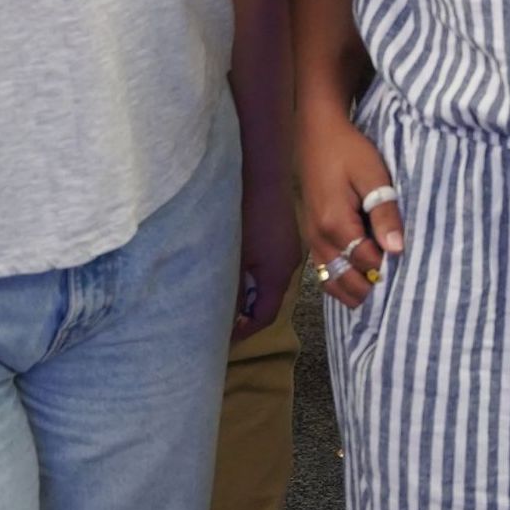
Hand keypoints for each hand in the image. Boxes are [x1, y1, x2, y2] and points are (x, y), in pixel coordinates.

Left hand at [235, 171, 294, 338]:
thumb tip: (224, 318)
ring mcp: (288, 249)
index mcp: (278, 275)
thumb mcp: (233, 256)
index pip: (264, 316)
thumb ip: (230, 289)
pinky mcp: (283, 236)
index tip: (222, 338)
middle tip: (220, 320)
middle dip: (246, 314)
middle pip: (269, 301)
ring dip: (250, 293)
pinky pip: (271, 266)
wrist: (263, 171)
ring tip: (225, 296)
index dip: (244, 331)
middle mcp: (288, 266)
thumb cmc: (245, 214)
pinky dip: (254, 276)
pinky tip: (237, 269)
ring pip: (269, 283)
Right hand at [295, 114, 402, 309]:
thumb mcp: (373, 175)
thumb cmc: (348, 152)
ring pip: (332, 283)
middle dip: (372, 289)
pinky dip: (342, 283)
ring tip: (383, 292)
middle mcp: (319, 239)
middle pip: (346, 282)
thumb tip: (397, 248)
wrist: (317, 136)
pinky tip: (362, 283)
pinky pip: (325, 273)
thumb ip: (384, 212)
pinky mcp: (311, 238)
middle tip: (400, 289)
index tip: (411, 270)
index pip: (366, 264)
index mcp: (335, 224)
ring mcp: (312, 241)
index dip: (389, 270)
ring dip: (356, 292)